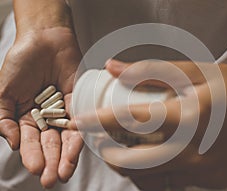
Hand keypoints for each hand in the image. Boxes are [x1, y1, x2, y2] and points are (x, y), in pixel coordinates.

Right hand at [0, 27, 82, 187]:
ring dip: (65, 157)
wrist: (45, 40)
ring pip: (66, 138)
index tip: (36, 170)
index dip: (33, 156)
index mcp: (27, 118)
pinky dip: (78, 134)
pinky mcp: (79, 103)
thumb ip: (3, 118)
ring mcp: (64, 112)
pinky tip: (76, 150)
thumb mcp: (3, 91)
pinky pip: (80, 121)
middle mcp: (47, 118)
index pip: (31, 142)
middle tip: (51, 180)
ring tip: (64, 173)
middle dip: (50, 162)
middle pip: (50, 144)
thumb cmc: (21, 62)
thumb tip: (12, 143)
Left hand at [69, 59, 226, 189]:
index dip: (99, 120)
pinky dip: (159, 172)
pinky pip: (174, 181)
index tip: (80, 120)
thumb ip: (151, 70)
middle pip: (135, 161)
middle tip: (101, 140)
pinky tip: (159, 156)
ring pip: (152, 178)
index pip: (132, 120)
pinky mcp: (214, 182)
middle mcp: (196, 150)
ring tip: (125, 150)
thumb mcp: (199, 71)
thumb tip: (113, 67)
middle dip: (109, 153)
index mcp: (192, 115)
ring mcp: (206, 172)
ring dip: (131, 166)